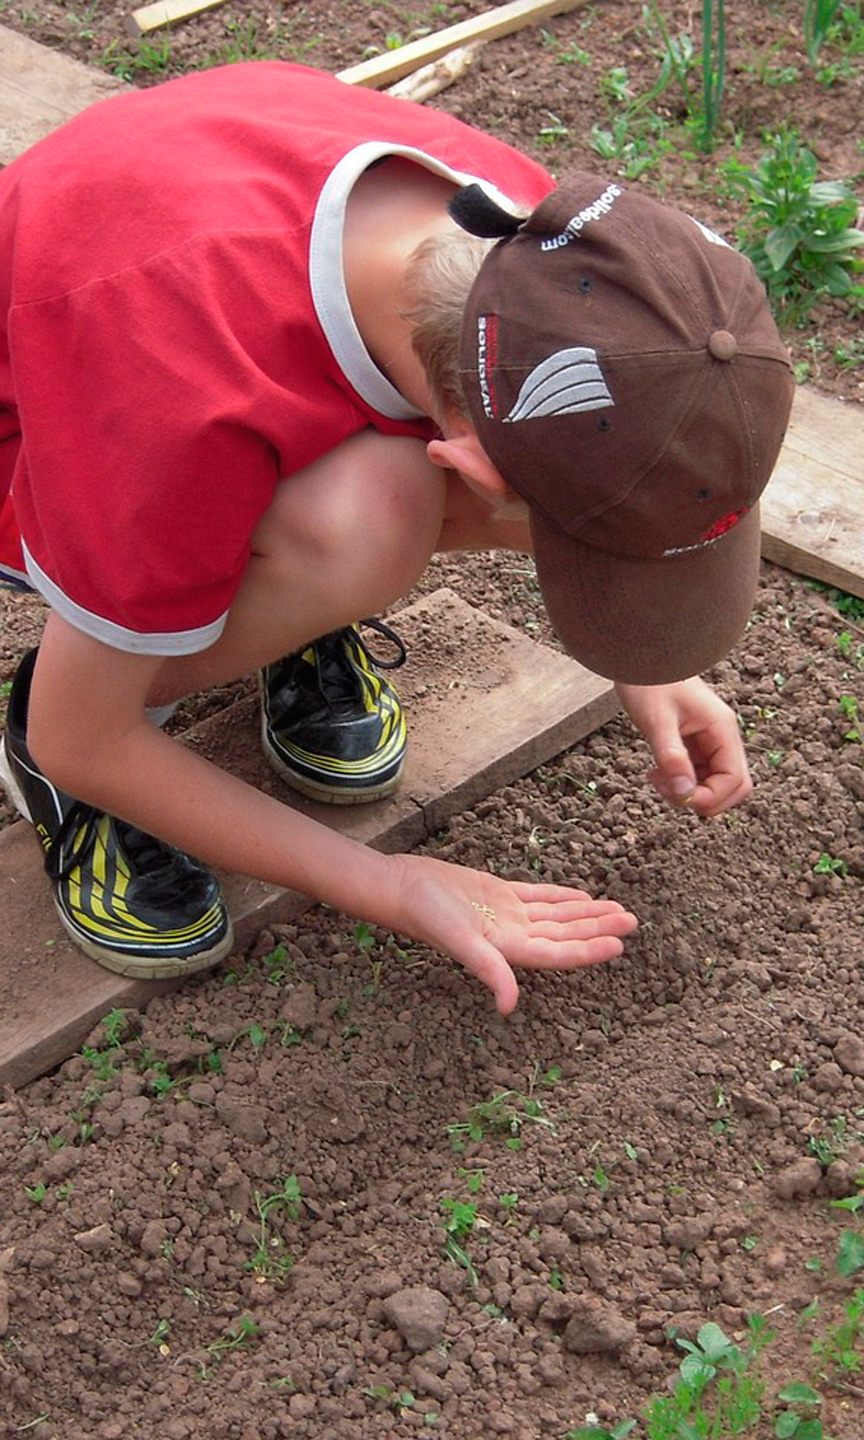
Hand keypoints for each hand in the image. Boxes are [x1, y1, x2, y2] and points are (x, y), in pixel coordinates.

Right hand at [390, 853, 637, 1015]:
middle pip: (565, 934)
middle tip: (633, 920)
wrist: (401, 886)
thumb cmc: (425, 915)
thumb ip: (488, 970)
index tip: (619, 944)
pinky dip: (562, 896)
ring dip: (587, 914)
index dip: (589, 950)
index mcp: (507, 950)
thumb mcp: (460, 942)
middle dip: (598, 928)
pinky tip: (583, 896)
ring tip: (618, 908)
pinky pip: (538, 895)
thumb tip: (509, 1007)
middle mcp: (512, 935)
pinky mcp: (497, 893)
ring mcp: (506, 914)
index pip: (558, 953)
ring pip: (557, 915)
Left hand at [615, 677, 751, 816]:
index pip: (735, 780)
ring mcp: (710, 741)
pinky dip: (681, 781)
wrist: (640, 658)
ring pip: (715, 783)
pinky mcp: (695, 744)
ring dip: (689, 791)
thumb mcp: (657, 721)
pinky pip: (698, 774)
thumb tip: (685, 793)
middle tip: (668, 788)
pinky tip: (657, 771)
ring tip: (657, 778)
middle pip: (733, 786)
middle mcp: (723, 737)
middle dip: (703, 798)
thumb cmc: (650, 681)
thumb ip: (672, 757)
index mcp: (722, 729)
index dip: (710, 797)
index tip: (677, 793)